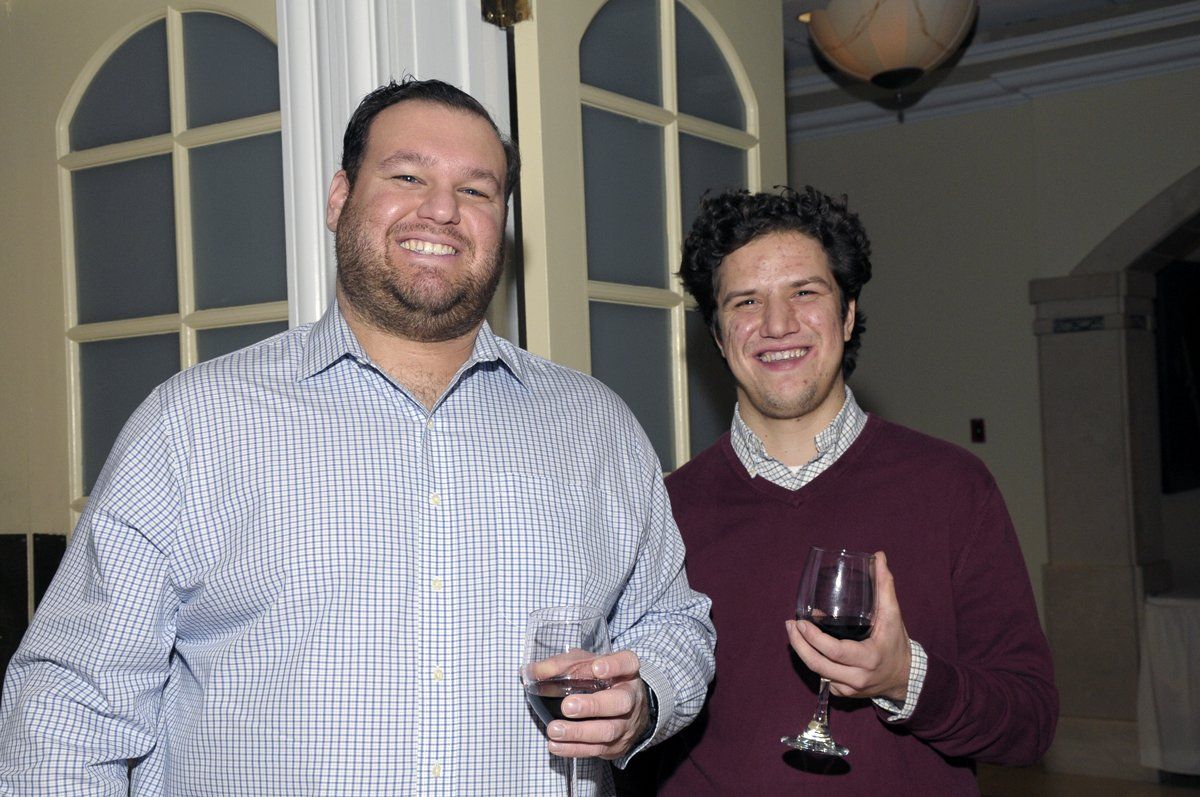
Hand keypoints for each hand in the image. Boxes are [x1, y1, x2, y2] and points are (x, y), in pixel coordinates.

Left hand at [543, 650, 650, 759]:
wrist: (626, 711)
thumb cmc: (601, 682)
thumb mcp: (585, 665)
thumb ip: (561, 665)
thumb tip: (532, 671)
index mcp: (626, 672)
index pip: (627, 663)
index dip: (614, 666)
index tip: (596, 668)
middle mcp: (631, 697)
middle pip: (620, 702)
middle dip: (593, 706)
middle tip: (567, 707)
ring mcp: (626, 724)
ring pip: (608, 730)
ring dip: (578, 732)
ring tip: (554, 729)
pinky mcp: (616, 745)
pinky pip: (596, 749)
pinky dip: (574, 748)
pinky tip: (555, 745)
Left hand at [785, 550, 910, 702]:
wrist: (905, 677)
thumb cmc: (896, 643)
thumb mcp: (893, 615)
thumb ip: (885, 586)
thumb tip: (878, 556)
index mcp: (869, 658)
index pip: (835, 651)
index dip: (814, 638)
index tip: (801, 621)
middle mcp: (858, 677)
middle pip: (818, 664)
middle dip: (799, 644)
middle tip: (791, 624)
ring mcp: (850, 689)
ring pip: (817, 672)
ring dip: (802, 651)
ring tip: (794, 631)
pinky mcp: (844, 695)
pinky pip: (822, 679)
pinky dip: (813, 662)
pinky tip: (806, 646)